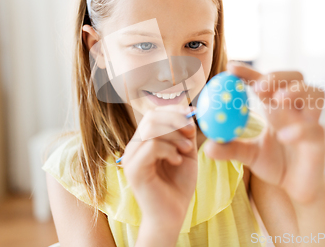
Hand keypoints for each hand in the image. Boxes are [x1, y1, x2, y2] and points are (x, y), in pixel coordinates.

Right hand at [121, 105, 197, 226]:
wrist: (172, 214)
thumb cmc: (178, 184)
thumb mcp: (186, 152)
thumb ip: (185, 133)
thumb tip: (189, 112)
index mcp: (145, 141)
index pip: (154, 114)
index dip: (174, 110)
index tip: (193, 113)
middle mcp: (134, 147)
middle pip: (151, 117)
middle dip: (175, 120)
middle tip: (191, 132)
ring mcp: (131, 158)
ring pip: (151, 130)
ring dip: (175, 136)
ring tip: (187, 150)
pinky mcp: (134, 170)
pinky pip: (151, 147)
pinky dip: (169, 150)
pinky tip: (178, 161)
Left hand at [204, 62, 324, 203]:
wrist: (295, 189)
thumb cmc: (274, 164)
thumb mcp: (247, 155)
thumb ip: (229, 148)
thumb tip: (207, 146)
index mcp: (277, 105)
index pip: (265, 81)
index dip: (250, 72)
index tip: (231, 68)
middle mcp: (296, 108)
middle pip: (296, 77)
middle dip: (277, 76)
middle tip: (258, 85)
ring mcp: (311, 121)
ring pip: (316, 93)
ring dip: (297, 91)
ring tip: (277, 99)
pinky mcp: (320, 140)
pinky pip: (315, 129)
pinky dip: (300, 129)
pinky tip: (283, 136)